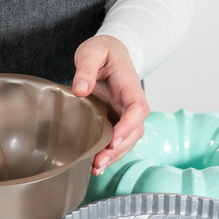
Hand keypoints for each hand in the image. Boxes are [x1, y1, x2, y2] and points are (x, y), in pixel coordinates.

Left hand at [72, 35, 149, 175]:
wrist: (108, 52)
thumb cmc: (102, 51)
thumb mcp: (91, 52)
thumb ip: (86, 68)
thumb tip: (80, 89)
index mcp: (129, 85)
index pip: (138, 107)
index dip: (129, 124)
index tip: (114, 138)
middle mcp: (131, 102)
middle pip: (136, 130)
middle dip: (120, 148)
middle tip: (99, 161)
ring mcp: (125, 112)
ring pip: (129, 139)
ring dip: (114, 156)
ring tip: (96, 168)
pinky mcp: (116, 120)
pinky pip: (118, 140)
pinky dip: (110, 154)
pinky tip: (96, 166)